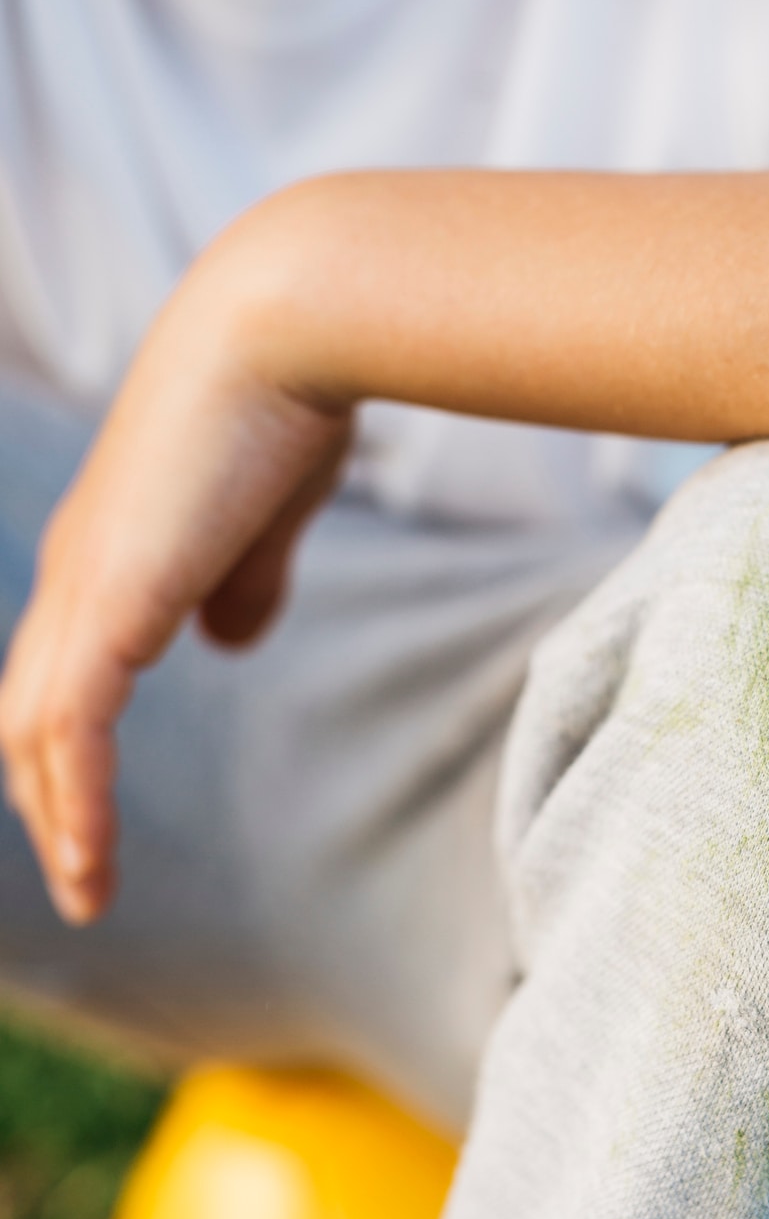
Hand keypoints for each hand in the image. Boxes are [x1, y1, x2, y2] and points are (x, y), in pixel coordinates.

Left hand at [0, 216, 351, 924]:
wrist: (283, 328)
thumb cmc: (289, 398)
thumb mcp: (268, 509)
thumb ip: (246, 576)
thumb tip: (232, 641)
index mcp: (112, 547)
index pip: (64, 666)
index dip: (70, 742)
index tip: (92, 808)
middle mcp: (78, 568)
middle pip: (30, 708)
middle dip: (48, 795)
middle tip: (82, 873)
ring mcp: (86, 585)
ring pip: (36, 729)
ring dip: (60, 817)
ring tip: (90, 890)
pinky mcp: (112, 603)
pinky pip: (71, 728)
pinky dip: (76, 800)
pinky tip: (92, 857)